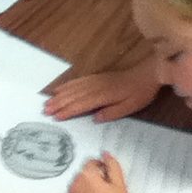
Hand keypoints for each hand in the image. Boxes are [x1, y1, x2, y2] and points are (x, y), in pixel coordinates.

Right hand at [44, 55, 159, 121]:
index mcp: (103, 96)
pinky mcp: (96, 77)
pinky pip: (78, 80)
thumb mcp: (130, 107)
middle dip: (58, 103)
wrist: (146, 74)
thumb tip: (94, 118)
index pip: (81, 104)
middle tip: (45, 110)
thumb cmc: (140, 93)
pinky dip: (67, 84)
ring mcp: (95, 80)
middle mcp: (96, 87)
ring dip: (60, 94)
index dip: (68, 111)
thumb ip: (112, 113)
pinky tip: (60, 88)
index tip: (56, 117)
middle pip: (74, 95)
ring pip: (73, 87)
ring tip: (47, 101)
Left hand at [66, 153, 135, 192]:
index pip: (92, 162)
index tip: (109, 174)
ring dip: (89, 188)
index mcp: (86, 176)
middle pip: (85, 174)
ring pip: (79, 185)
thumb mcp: (120, 186)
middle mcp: (74, 185)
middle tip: (109, 190)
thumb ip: (113, 166)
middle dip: (96, 178)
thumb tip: (106, 154)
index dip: (103, 167)